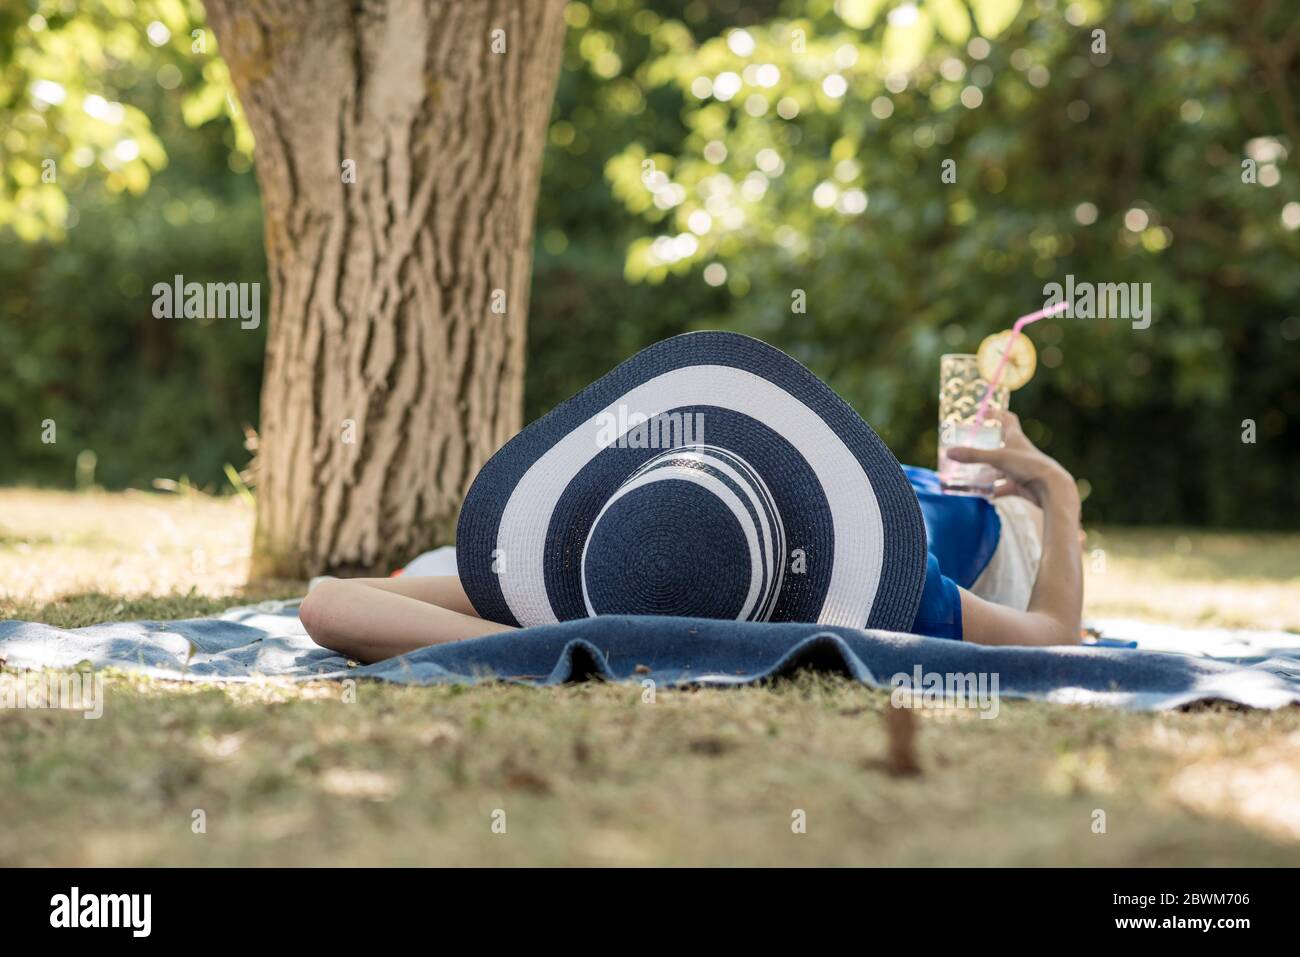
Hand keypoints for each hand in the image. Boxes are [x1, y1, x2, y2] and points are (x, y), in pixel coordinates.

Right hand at [946, 411, 1077, 508]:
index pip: (1008, 419)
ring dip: (987, 471)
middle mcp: (1018, 452)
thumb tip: (949, 453)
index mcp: (1016, 438)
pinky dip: (993, 491)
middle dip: (985, 446)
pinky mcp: (1021, 485)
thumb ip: (973, 456)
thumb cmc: (1029, 466)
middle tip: (968, 447)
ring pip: (1000, 468)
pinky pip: (1004, 487)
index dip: (996, 414)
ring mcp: (1020, 469)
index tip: (983, 413)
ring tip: (969, 474)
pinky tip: (983, 495)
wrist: (1052, 490)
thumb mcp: (998, 458)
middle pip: (1001, 445)